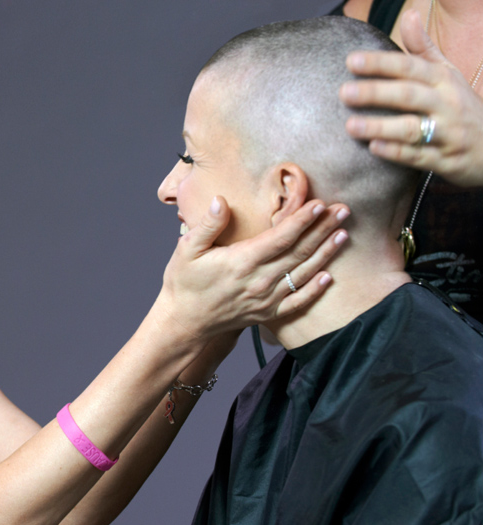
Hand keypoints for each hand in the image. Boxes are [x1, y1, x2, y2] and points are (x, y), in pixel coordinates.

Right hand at [159, 196, 348, 338]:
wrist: (184, 321)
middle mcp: (259, 281)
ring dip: (326, 253)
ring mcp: (265, 299)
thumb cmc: (183, 283)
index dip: (302, 219)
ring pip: (303, 273)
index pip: (281, 237)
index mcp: (241, 262)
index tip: (320, 203)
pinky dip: (315, 289)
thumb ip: (207, 225)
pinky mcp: (267, 314)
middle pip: (299, 251)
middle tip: (343, 210)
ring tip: (344, 233)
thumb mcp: (186, 249)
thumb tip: (220, 200)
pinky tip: (329, 276)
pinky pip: (297, 302)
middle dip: (323, 229)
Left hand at [339, 9, 482, 186]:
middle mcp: (446, 104)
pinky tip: (374, 149)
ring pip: (412, 128)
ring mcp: (446, 133)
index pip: (410, 67)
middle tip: (343, 92)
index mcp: (443, 80)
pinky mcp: (444, 159)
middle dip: (376, 92)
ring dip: (380, 127)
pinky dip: (396, 153)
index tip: (351, 60)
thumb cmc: (459, 106)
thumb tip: (409, 14)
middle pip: (408, 95)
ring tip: (350, 126)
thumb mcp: (446, 74)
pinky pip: (419, 156)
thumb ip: (423, 49)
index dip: (381, 63)